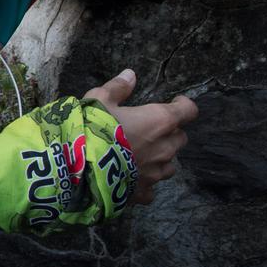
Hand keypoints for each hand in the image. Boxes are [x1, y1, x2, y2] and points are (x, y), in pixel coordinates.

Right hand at [83, 69, 195, 204]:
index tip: (175, 102)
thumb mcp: (99, 100)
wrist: (79, 168)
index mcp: (159, 121)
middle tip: (151, 129)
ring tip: (142, 155)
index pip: (188, 110)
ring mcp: (156, 172)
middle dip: (169, 133)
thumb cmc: (92, 127)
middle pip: (180, 138)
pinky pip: (151, 188)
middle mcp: (165, 147)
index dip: (183, 105)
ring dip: (160, 158)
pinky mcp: (143, 192)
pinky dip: (145, 183)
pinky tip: (132, 179)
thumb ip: (117, 88)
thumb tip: (130, 75)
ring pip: (170, 165)